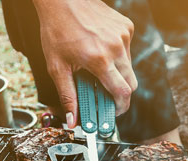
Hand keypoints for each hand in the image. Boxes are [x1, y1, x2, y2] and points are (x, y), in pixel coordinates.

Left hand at [33, 0, 137, 128]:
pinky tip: (99, 48)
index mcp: (99, 59)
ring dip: (116, 73)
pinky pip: (127, 49)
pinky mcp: (126, 26)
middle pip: (131, 83)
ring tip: (95, 66)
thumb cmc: (56, 30)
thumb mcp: (57, 67)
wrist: (62, 1)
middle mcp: (116, 47)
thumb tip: (72, 121)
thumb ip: (67, 96)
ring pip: (129, 66)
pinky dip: (116, 55)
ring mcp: (123, 35)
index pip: (122, 93)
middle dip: (120, 93)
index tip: (113, 113)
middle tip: (104, 95)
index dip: (120, 108)